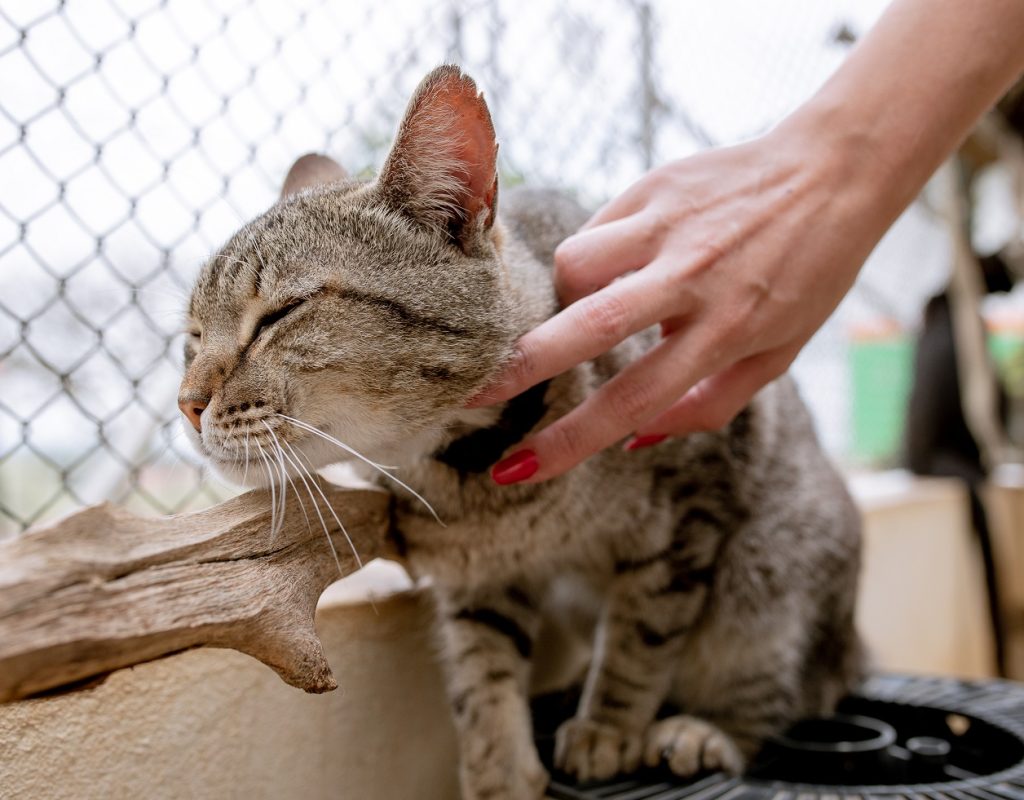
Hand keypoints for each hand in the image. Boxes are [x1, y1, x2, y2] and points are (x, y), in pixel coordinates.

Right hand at [479, 121, 889, 483]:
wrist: (834, 172)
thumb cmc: (806, 276)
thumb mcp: (776, 356)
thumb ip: (706, 404)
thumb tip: (633, 441)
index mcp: (726, 331)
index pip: (633, 400)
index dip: (569, 442)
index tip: (516, 470)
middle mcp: (693, 279)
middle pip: (587, 329)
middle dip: (519, 367)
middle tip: (468, 393)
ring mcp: (670, 227)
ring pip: (574, 265)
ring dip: (557, 298)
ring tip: (576, 308)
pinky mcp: (655, 186)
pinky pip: (593, 229)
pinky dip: (587, 258)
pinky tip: (611, 264)